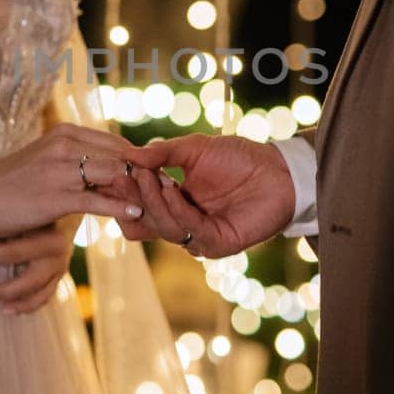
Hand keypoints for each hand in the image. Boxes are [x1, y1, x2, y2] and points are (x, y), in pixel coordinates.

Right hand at [0, 123, 143, 237]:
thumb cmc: (12, 181)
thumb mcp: (45, 159)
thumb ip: (74, 158)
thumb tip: (106, 165)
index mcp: (64, 133)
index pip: (114, 141)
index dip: (138, 157)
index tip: (156, 171)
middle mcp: (64, 146)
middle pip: (119, 155)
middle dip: (144, 171)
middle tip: (165, 187)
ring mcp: (60, 171)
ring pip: (112, 175)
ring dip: (137, 188)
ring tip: (157, 200)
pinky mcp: (56, 196)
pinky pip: (96, 200)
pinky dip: (119, 206)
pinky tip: (135, 213)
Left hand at [0, 214, 78, 313]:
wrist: (63, 206)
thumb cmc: (32, 204)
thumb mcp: (18, 210)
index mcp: (47, 234)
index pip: (8, 251)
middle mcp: (57, 252)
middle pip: (24, 278)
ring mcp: (60, 267)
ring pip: (34, 292)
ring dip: (6, 297)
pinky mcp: (59, 278)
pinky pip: (43, 298)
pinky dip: (25, 306)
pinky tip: (5, 309)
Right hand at [117, 134, 295, 259]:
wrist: (279, 170)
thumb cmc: (239, 158)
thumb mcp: (194, 149)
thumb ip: (163, 153)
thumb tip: (129, 155)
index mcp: (173, 203)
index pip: (138, 206)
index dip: (124, 191)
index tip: (114, 170)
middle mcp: (183, 223)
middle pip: (145, 220)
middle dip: (133, 197)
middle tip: (127, 175)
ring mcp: (200, 236)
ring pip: (164, 228)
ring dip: (154, 202)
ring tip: (149, 177)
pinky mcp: (219, 244)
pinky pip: (190, 231)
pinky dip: (177, 210)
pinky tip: (172, 190)